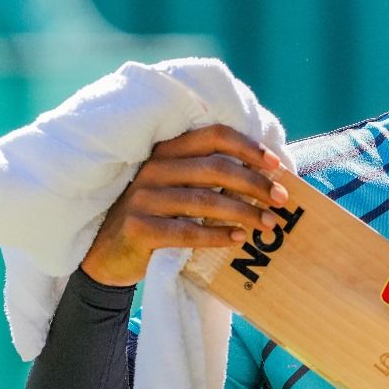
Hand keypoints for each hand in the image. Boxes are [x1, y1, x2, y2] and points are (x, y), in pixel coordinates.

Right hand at [79, 124, 288, 286]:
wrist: (108, 253)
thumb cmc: (156, 217)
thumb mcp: (175, 188)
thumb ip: (207, 177)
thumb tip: (266, 178)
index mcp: (167, 151)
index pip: (213, 135)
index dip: (248, 147)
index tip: (276, 165)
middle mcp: (154, 168)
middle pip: (216, 168)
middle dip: (255, 183)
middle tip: (281, 200)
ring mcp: (144, 198)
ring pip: (205, 200)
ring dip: (243, 212)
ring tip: (268, 224)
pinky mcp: (139, 228)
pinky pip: (187, 231)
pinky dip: (216, 235)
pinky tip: (237, 239)